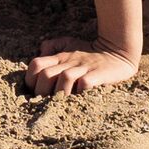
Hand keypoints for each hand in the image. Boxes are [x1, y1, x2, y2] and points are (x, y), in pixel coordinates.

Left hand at [24, 41, 141, 96]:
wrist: (118, 51)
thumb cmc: (90, 51)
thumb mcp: (69, 44)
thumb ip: (53, 46)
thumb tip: (40, 51)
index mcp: (59, 57)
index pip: (36, 64)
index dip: (30, 80)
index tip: (35, 92)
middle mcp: (69, 62)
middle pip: (46, 75)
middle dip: (42, 92)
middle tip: (45, 103)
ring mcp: (84, 68)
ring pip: (65, 78)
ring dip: (60, 93)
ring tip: (61, 104)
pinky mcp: (98, 75)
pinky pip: (86, 83)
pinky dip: (80, 91)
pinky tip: (80, 99)